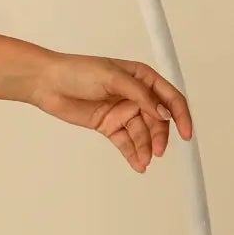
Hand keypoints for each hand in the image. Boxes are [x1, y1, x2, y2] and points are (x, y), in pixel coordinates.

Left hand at [28, 50, 192, 170]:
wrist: (46, 83)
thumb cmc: (77, 71)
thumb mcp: (112, 77)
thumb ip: (140, 95)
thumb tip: (163, 112)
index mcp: (141, 78)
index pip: (169, 97)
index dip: (180, 115)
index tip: (186, 133)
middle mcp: (135, 95)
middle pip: (157, 120)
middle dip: (160, 136)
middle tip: (158, 151)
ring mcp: (122, 111)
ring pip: (142, 134)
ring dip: (146, 148)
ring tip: (144, 161)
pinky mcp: (109, 125)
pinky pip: (126, 142)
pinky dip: (133, 153)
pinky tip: (138, 163)